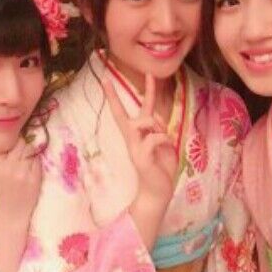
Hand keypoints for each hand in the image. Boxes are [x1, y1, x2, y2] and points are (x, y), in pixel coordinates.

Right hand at [0, 137, 41, 223]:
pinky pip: (38, 160)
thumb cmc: (1, 193)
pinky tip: (33, 165)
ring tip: (28, 156)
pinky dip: (36, 159)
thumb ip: (0, 157)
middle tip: (24, 147)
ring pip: (30, 148)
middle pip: (19, 142)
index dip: (11, 139)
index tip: (14, 141)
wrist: (11, 214)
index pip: (5, 142)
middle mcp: (9, 167)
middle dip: (23, 142)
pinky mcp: (35, 177)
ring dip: (31, 149)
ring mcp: (23, 172)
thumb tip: (10, 138)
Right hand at [103, 74, 176, 204]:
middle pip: (122, 114)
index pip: (130, 111)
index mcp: (139, 134)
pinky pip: (154, 137)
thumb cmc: (162, 167)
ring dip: (159, 125)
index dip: (125, 96)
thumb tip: (154, 119)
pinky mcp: (140, 156)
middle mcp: (132, 139)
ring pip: (143, 121)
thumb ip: (159, 128)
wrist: (159, 192)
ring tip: (165, 139)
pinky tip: (167, 148)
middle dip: (114, 97)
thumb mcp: (164, 143)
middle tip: (105, 79)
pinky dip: (165, 139)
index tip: (110, 79)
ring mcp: (134, 147)